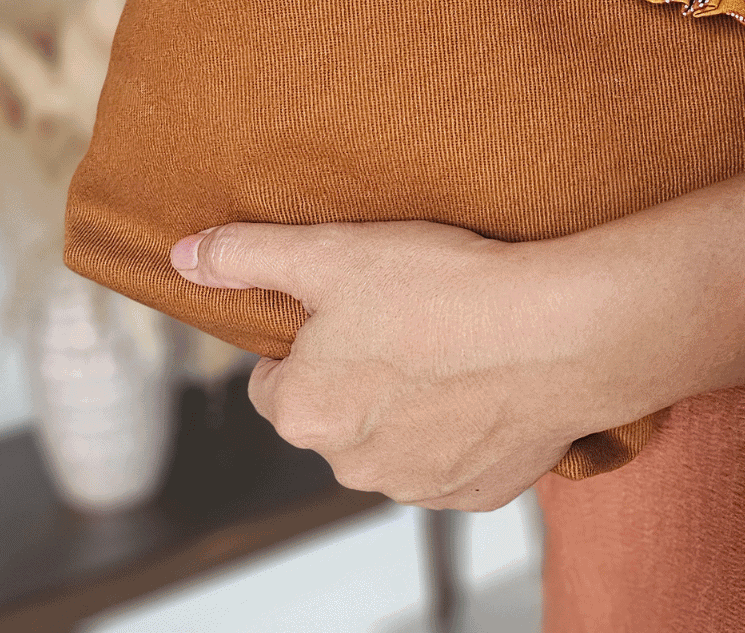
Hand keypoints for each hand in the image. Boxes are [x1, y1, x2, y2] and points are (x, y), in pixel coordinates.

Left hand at [170, 220, 642, 510]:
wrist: (559, 334)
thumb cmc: (444, 291)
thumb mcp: (332, 252)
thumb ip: (248, 254)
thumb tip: (184, 255)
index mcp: (303, 412)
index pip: (274, 382)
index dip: (304, 339)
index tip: (344, 308)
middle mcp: (351, 465)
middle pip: (335, 412)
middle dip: (357, 372)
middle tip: (404, 315)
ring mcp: (418, 486)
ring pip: (394, 438)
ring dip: (409, 402)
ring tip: (450, 342)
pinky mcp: (478, 492)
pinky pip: (453, 455)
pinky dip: (462, 424)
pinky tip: (485, 378)